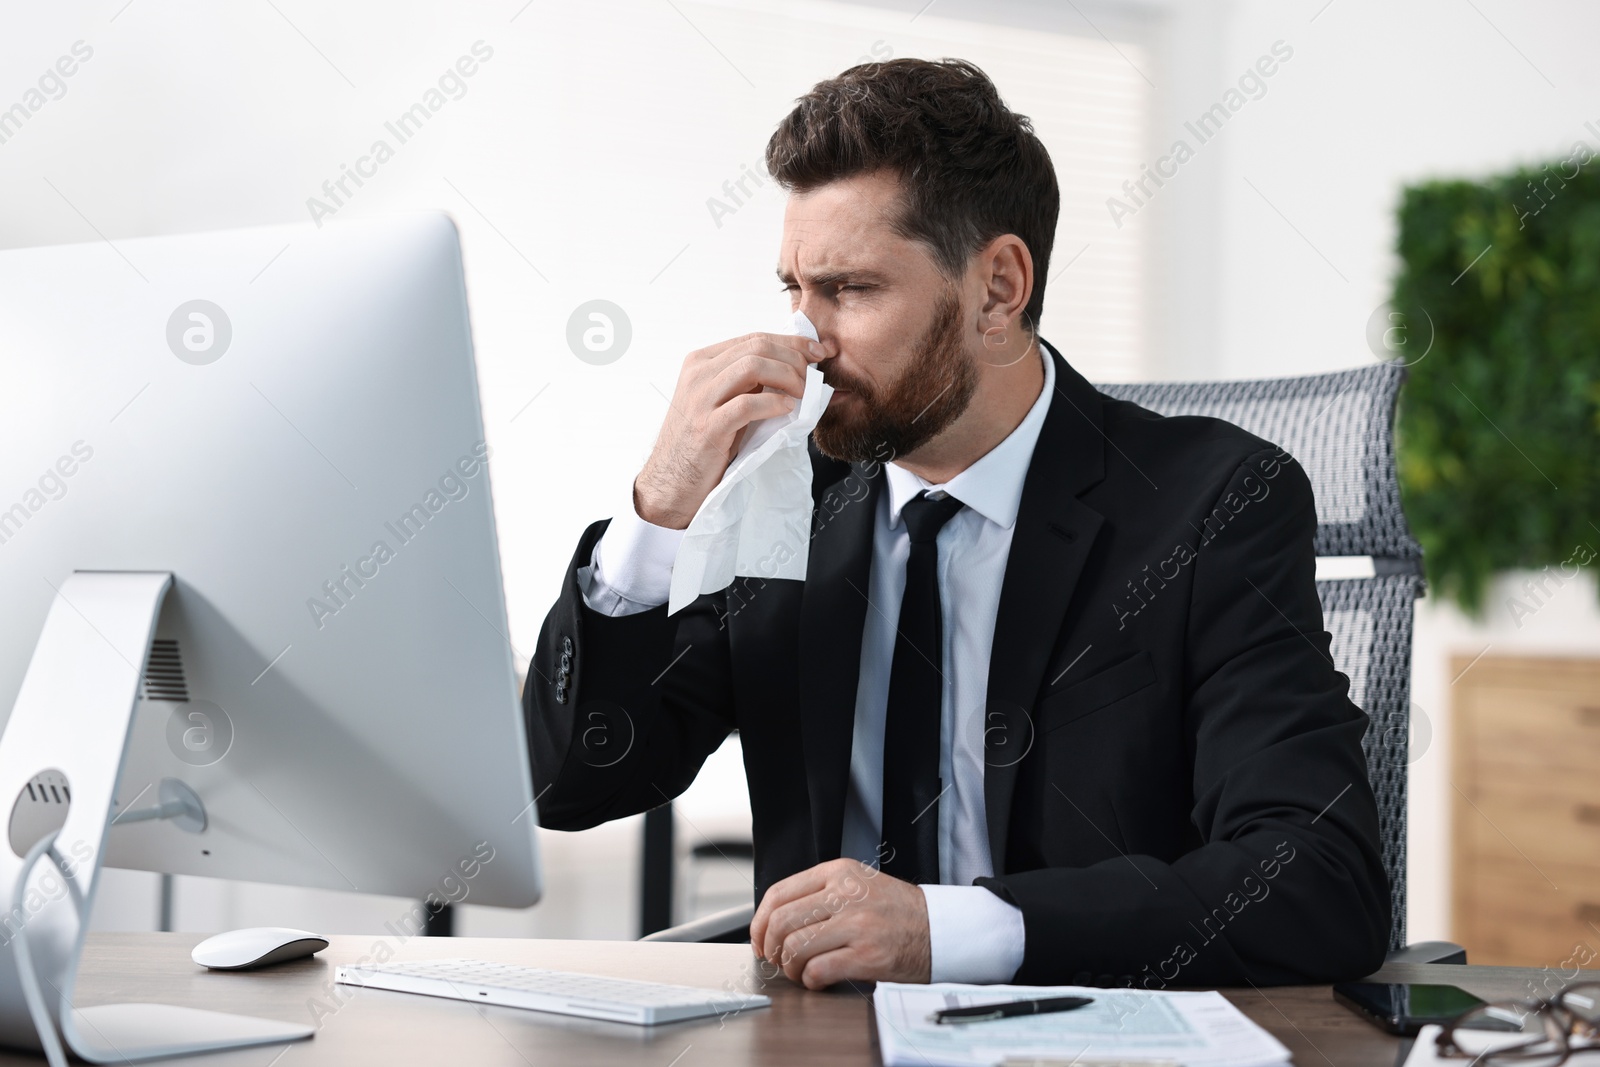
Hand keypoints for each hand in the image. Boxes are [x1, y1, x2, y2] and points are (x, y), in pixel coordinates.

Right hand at [634, 332, 826, 528]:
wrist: (671, 483)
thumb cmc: (702, 444)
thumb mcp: (721, 402)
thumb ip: (747, 383)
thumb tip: (793, 369)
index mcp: (701, 361)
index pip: (754, 338)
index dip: (791, 342)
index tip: (818, 352)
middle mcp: (698, 373)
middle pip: (757, 347)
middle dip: (794, 358)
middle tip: (813, 378)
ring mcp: (700, 399)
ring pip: (753, 366)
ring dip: (788, 377)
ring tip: (803, 394)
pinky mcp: (708, 427)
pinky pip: (747, 404)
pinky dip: (774, 403)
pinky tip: (788, 410)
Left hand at [748, 858, 931, 989]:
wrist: (939, 929)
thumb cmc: (895, 911)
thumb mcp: (858, 884)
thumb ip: (820, 893)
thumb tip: (774, 921)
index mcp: (839, 872)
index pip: (779, 894)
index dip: (759, 923)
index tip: (760, 940)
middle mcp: (846, 894)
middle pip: (781, 922)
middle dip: (771, 948)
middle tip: (778, 960)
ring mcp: (857, 924)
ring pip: (795, 947)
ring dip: (790, 967)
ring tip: (800, 971)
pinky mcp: (868, 955)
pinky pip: (818, 970)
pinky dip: (810, 980)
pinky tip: (818, 979)